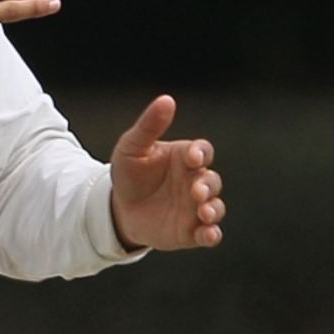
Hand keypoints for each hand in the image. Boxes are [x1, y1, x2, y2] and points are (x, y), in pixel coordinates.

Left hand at [109, 97, 224, 252]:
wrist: (118, 209)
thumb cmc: (130, 173)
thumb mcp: (132, 147)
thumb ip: (149, 125)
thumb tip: (166, 100)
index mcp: (186, 157)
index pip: (203, 151)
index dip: (200, 154)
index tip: (192, 158)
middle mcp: (196, 181)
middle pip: (212, 180)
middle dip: (207, 185)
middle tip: (196, 190)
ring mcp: (196, 207)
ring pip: (215, 207)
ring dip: (214, 209)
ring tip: (204, 212)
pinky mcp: (191, 231)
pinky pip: (208, 233)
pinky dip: (212, 234)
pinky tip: (209, 234)